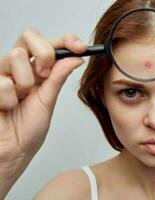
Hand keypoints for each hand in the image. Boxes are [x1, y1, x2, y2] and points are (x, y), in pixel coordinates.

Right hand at [0, 28, 86, 175]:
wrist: (12, 151)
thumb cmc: (28, 129)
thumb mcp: (49, 100)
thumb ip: (59, 77)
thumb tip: (76, 57)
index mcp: (37, 70)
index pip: (51, 43)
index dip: (66, 40)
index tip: (80, 47)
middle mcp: (19, 67)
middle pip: (29, 35)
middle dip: (44, 54)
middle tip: (45, 75)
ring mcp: (2, 73)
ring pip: (16, 56)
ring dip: (24, 83)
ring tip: (20, 100)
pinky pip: (3, 82)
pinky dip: (10, 100)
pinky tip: (6, 108)